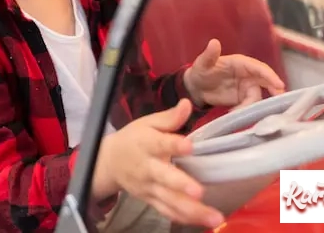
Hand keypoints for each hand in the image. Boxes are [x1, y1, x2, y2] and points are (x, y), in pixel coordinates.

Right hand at [92, 100, 224, 227]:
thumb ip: (169, 118)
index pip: (160, 144)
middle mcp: (147, 168)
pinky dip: (184, 219)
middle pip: (164, 177)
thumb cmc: (133, 139)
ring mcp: (148, 187)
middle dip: (181, 185)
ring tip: (215, 217)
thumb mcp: (147, 123)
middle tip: (199, 192)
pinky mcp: (150, 200)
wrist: (108, 162)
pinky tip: (203, 222)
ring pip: (169, 201)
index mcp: (146, 144)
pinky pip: (167, 212)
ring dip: (192, 211)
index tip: (189, 146)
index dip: (174, 145)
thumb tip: (187, 104)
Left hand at [184, 39, 284, 109]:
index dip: (270, 76)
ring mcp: (247, 87)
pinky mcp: (243, 99)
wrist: (196, 88)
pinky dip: (245, 111)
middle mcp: (248, 75)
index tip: (279, 85)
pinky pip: (250, 106)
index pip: (259, 68)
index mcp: (241, 63)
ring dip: (252, 105)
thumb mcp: (202, 63)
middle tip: (279, 100)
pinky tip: (234, 113)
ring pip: (257, 96)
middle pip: (266, 81)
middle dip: (275, 90)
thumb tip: (214, 42)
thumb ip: (209, 55)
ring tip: (236, 110)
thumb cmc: (201, 71)